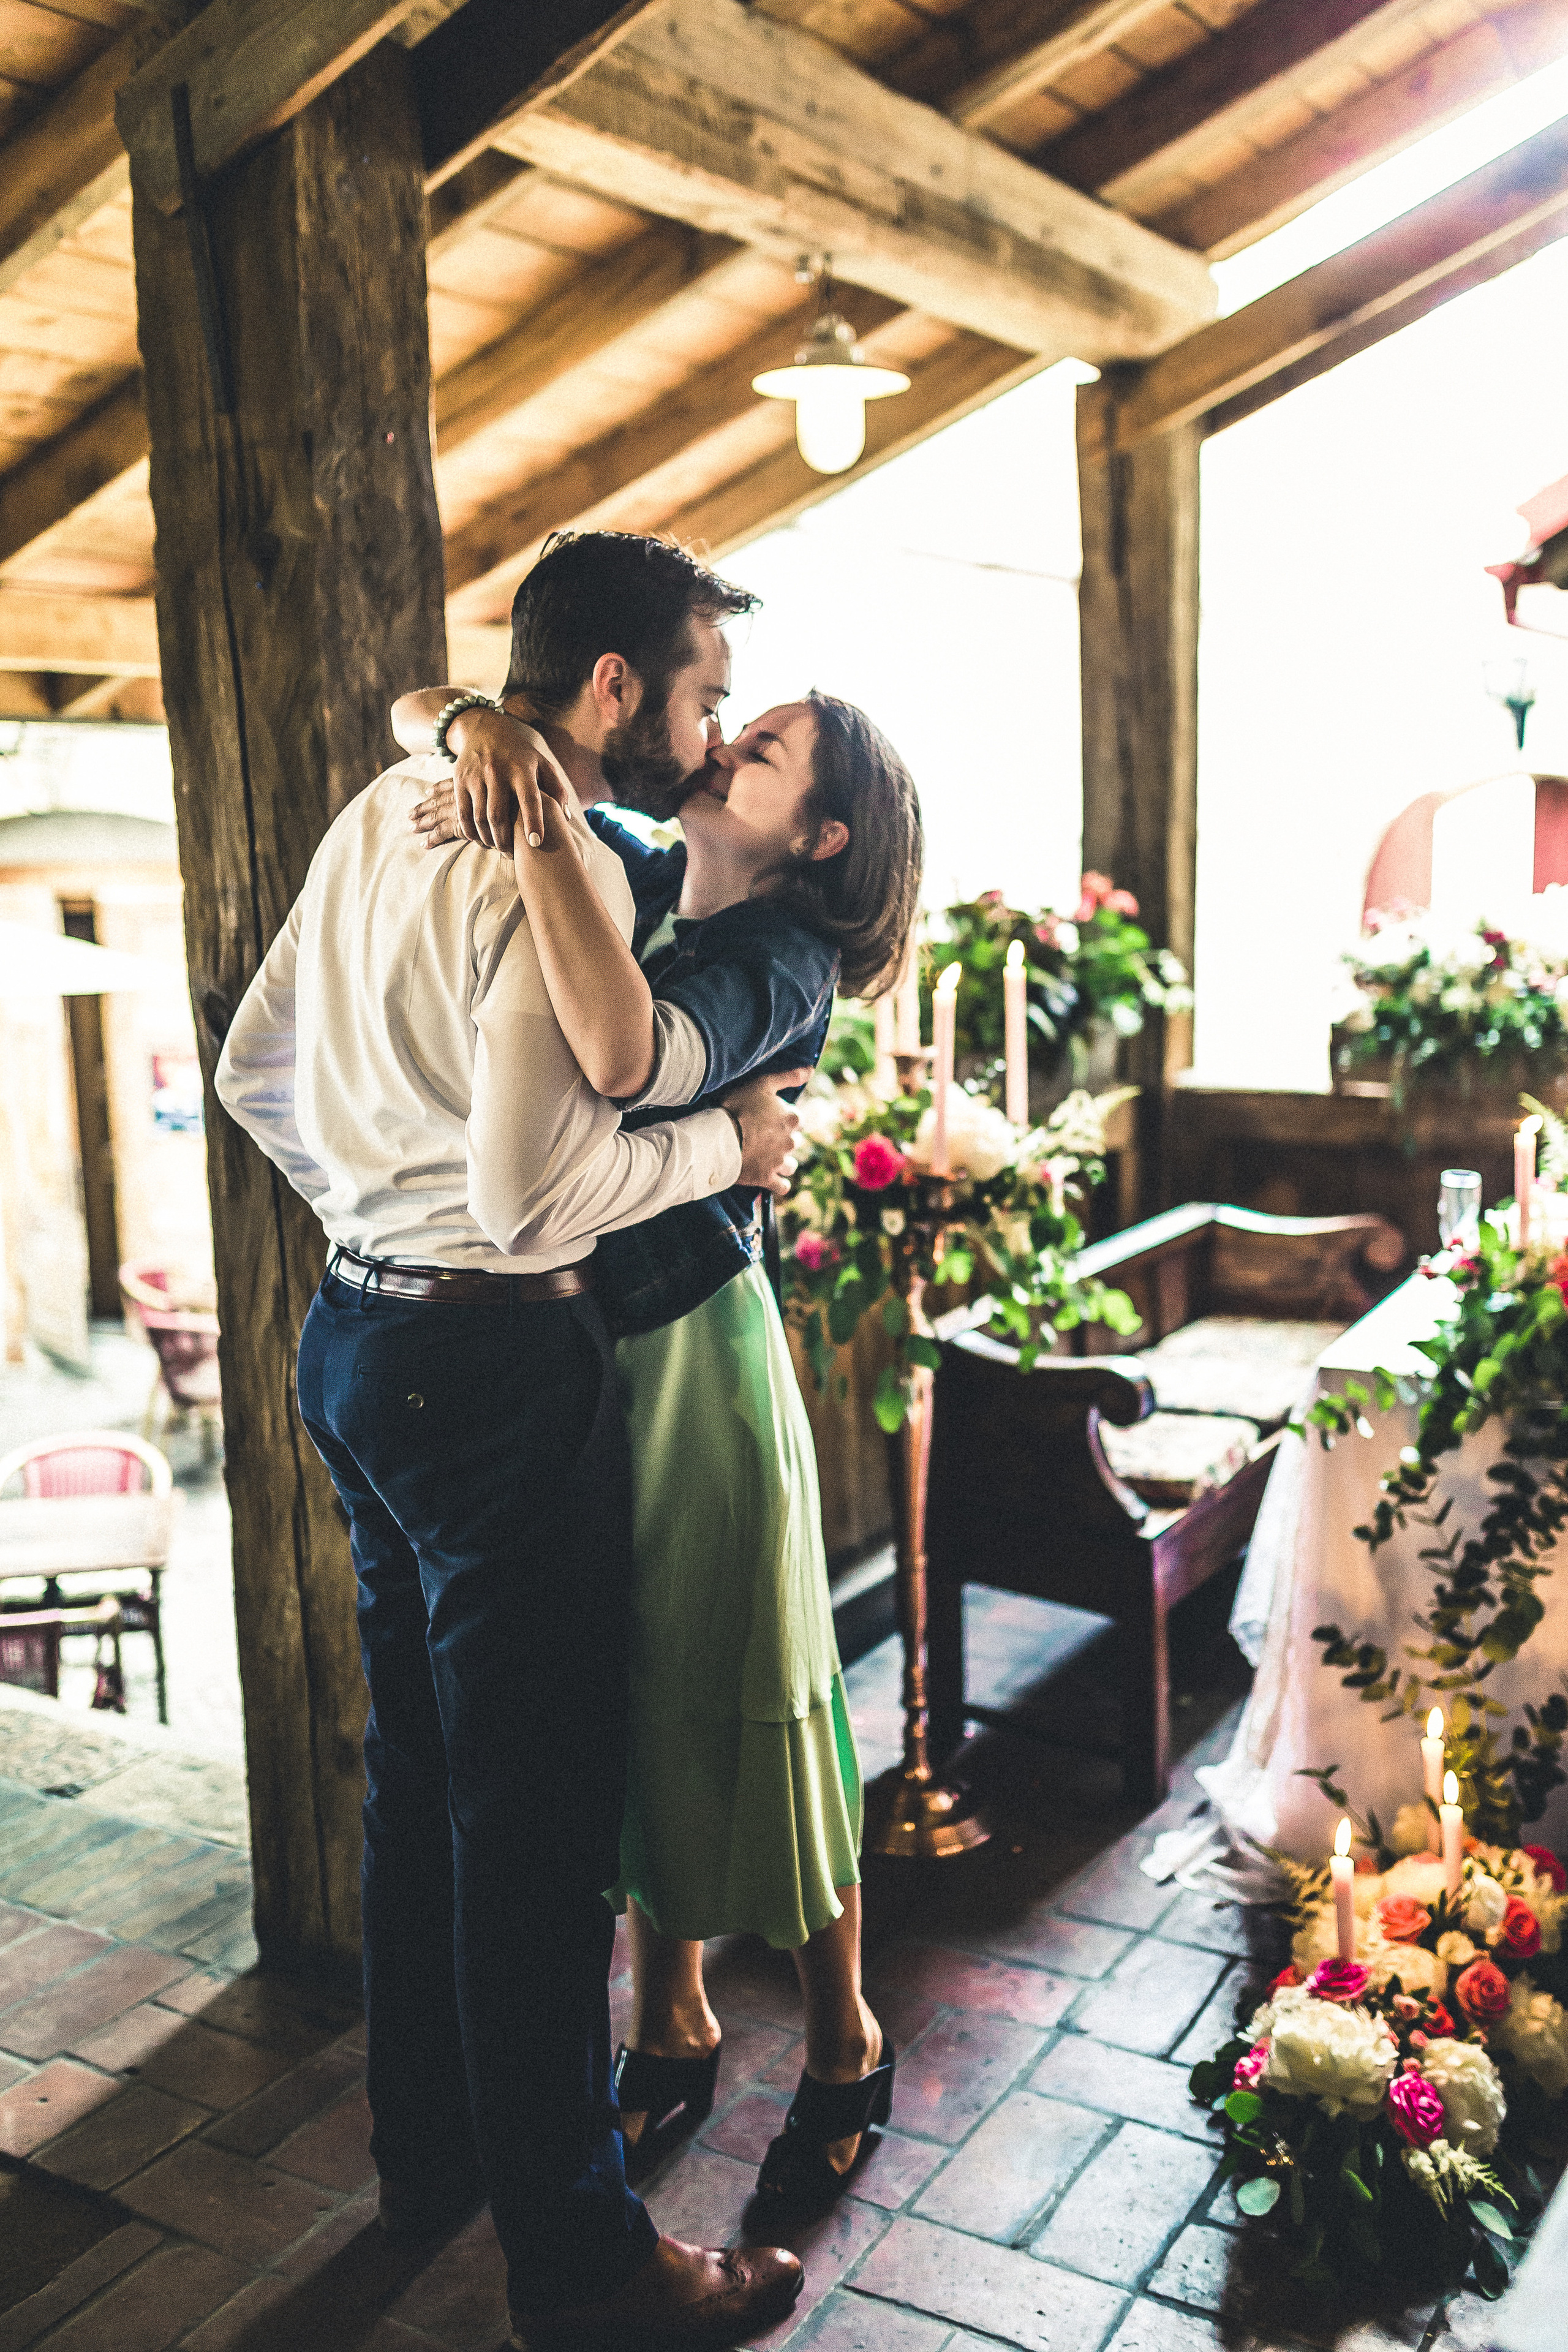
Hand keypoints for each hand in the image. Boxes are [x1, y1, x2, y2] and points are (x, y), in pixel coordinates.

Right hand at [409, 709, 570, 852]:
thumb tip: (566, 818)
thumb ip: (557, 789)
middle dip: (505, 841)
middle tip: (511, 854)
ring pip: (480, 818)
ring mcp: (476, 776)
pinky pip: (463, 814)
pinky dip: (471, 832)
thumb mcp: (542, 764)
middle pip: (498, 815)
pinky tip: (480, 839)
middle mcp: (497, 771)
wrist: (484, 731)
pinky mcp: (459, 780)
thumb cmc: (520, 755)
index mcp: (522, 769)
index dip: (533, 821)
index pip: (529, 799)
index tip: (535, 843)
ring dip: (489, 839)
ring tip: (498, 848)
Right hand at [723, 1068, 808, 1196]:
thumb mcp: (763, 1083)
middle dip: (784, 1140)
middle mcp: (790, 1142)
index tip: (771, 1118)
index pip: (798, 1120)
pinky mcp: (767, 1178)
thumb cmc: (738, 1106)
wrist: (718, 1137)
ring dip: (784, 1162)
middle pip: (795, 1142)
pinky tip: (773, 1181)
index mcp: (792, 1119)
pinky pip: (782, 1186)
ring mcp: (779, 1162)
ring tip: (768, 1158)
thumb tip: (811, 1070)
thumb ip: (789, 1076)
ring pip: (791, 1165)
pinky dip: (779, 1184)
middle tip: (765, 1137)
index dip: (786, 1118)